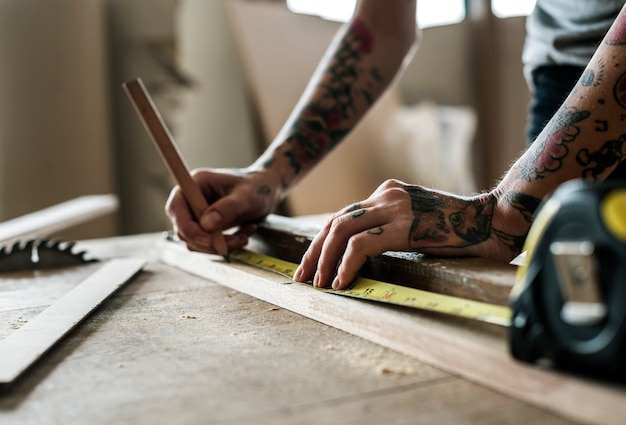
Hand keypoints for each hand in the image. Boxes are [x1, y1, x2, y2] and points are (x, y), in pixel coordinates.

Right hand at [165, 167, 282, 253]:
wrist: (268, 191)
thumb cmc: (258, 187)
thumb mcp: (247, 196)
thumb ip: (227, 208)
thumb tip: (206, 224)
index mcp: (196, 183)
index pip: (176, 206)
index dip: (187, 226)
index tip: (207, 239)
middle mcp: (191, 198)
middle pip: (183, 228)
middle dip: (208, 241)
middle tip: (235, 241)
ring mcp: (197, 213)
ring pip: (194, 241)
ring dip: (219, 245)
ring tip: (244, 236)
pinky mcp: (205, 226)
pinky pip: (206, 244)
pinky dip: (224, 245)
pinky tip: (243, 235)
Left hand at [294, 179, 501, 288]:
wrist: (490, 223)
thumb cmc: (457, 230)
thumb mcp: (415, 221)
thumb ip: (390, 226)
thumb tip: (360, 251)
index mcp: (387, 191)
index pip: (344, 215)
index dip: (323, 240)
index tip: (313, 262)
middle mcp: (386, 194)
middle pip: (335, 221)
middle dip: (315, 251)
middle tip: (304, 275)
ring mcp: (394, 207)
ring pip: (341, 231)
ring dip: (325, 260)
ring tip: (318, 283)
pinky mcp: (402, 225)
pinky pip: (360, 245)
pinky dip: (345, 265)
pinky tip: (341, 282)